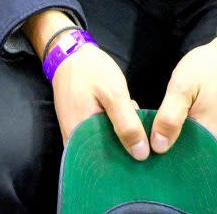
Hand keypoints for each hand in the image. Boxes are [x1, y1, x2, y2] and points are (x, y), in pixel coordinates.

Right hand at [51, 43, 149, 159]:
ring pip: (104, 145)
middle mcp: (75, 141)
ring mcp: (77, 133)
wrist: (70, 52)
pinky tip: (125, 116)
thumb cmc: (90, 70)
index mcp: (79, 137)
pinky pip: (100, 135)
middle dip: (125, 148)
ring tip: (135, 122)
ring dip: (121, 137)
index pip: (105, 164)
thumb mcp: (113, 93)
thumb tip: (141, 154)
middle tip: (144, 135)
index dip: (126, 162)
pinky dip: (114, 128)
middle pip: (104, 157)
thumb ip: (127, 123)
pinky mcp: (81, 125)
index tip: (146, 154)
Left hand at [150, 27, 216, 152]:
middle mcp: (216, 145)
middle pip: (184, 154)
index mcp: (206, 137)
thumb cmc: (210, 68)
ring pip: (191, 146)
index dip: (156, 149)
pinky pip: (200, 139)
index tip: (140, 135)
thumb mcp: (183, 85)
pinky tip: (174, 118)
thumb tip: (157, 147)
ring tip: (158, 120)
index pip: (176, 158)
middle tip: (145, 124)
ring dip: (174, 136)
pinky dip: (185, 131)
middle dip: (163, 143)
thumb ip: (170, 116)